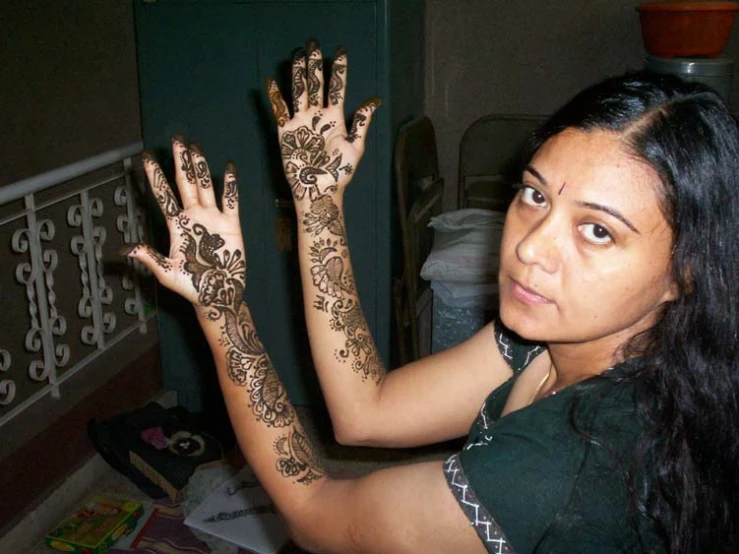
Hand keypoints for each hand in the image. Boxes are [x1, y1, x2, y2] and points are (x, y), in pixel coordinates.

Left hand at [125, 138, 245, 316]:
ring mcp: (213, 218)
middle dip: (180, 161)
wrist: (219, 294)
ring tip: (195, 146)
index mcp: (176, 226)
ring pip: (205, 186)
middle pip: (185, 182)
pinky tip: (228, 168)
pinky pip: (231, 200)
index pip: (163, 195)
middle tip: (176, 139)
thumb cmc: (192, 287)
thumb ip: (150, 258)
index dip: (154, 176)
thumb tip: (126, 250)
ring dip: (200, 166)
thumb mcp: (167, 273)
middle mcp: (193, 217)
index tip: (146, 157)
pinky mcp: (231, 225)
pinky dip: (229, 184)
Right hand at [266, 39, 379, 203]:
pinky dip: (275, 96)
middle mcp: (317, 116)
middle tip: (313, 43)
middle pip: (316, 84)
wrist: (319, 190)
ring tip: (298, 54)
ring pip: (299, 91)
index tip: (340, 51)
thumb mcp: (355, 147)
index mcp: (335, 118)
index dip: (338, 70)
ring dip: (298, 73)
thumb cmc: (339, 173)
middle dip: (315, 64)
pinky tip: (271, 81)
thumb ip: (361, 123)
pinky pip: (279, 110)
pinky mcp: (285, 131)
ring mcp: (300, 122)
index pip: (337, 88)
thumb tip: (374, 100)